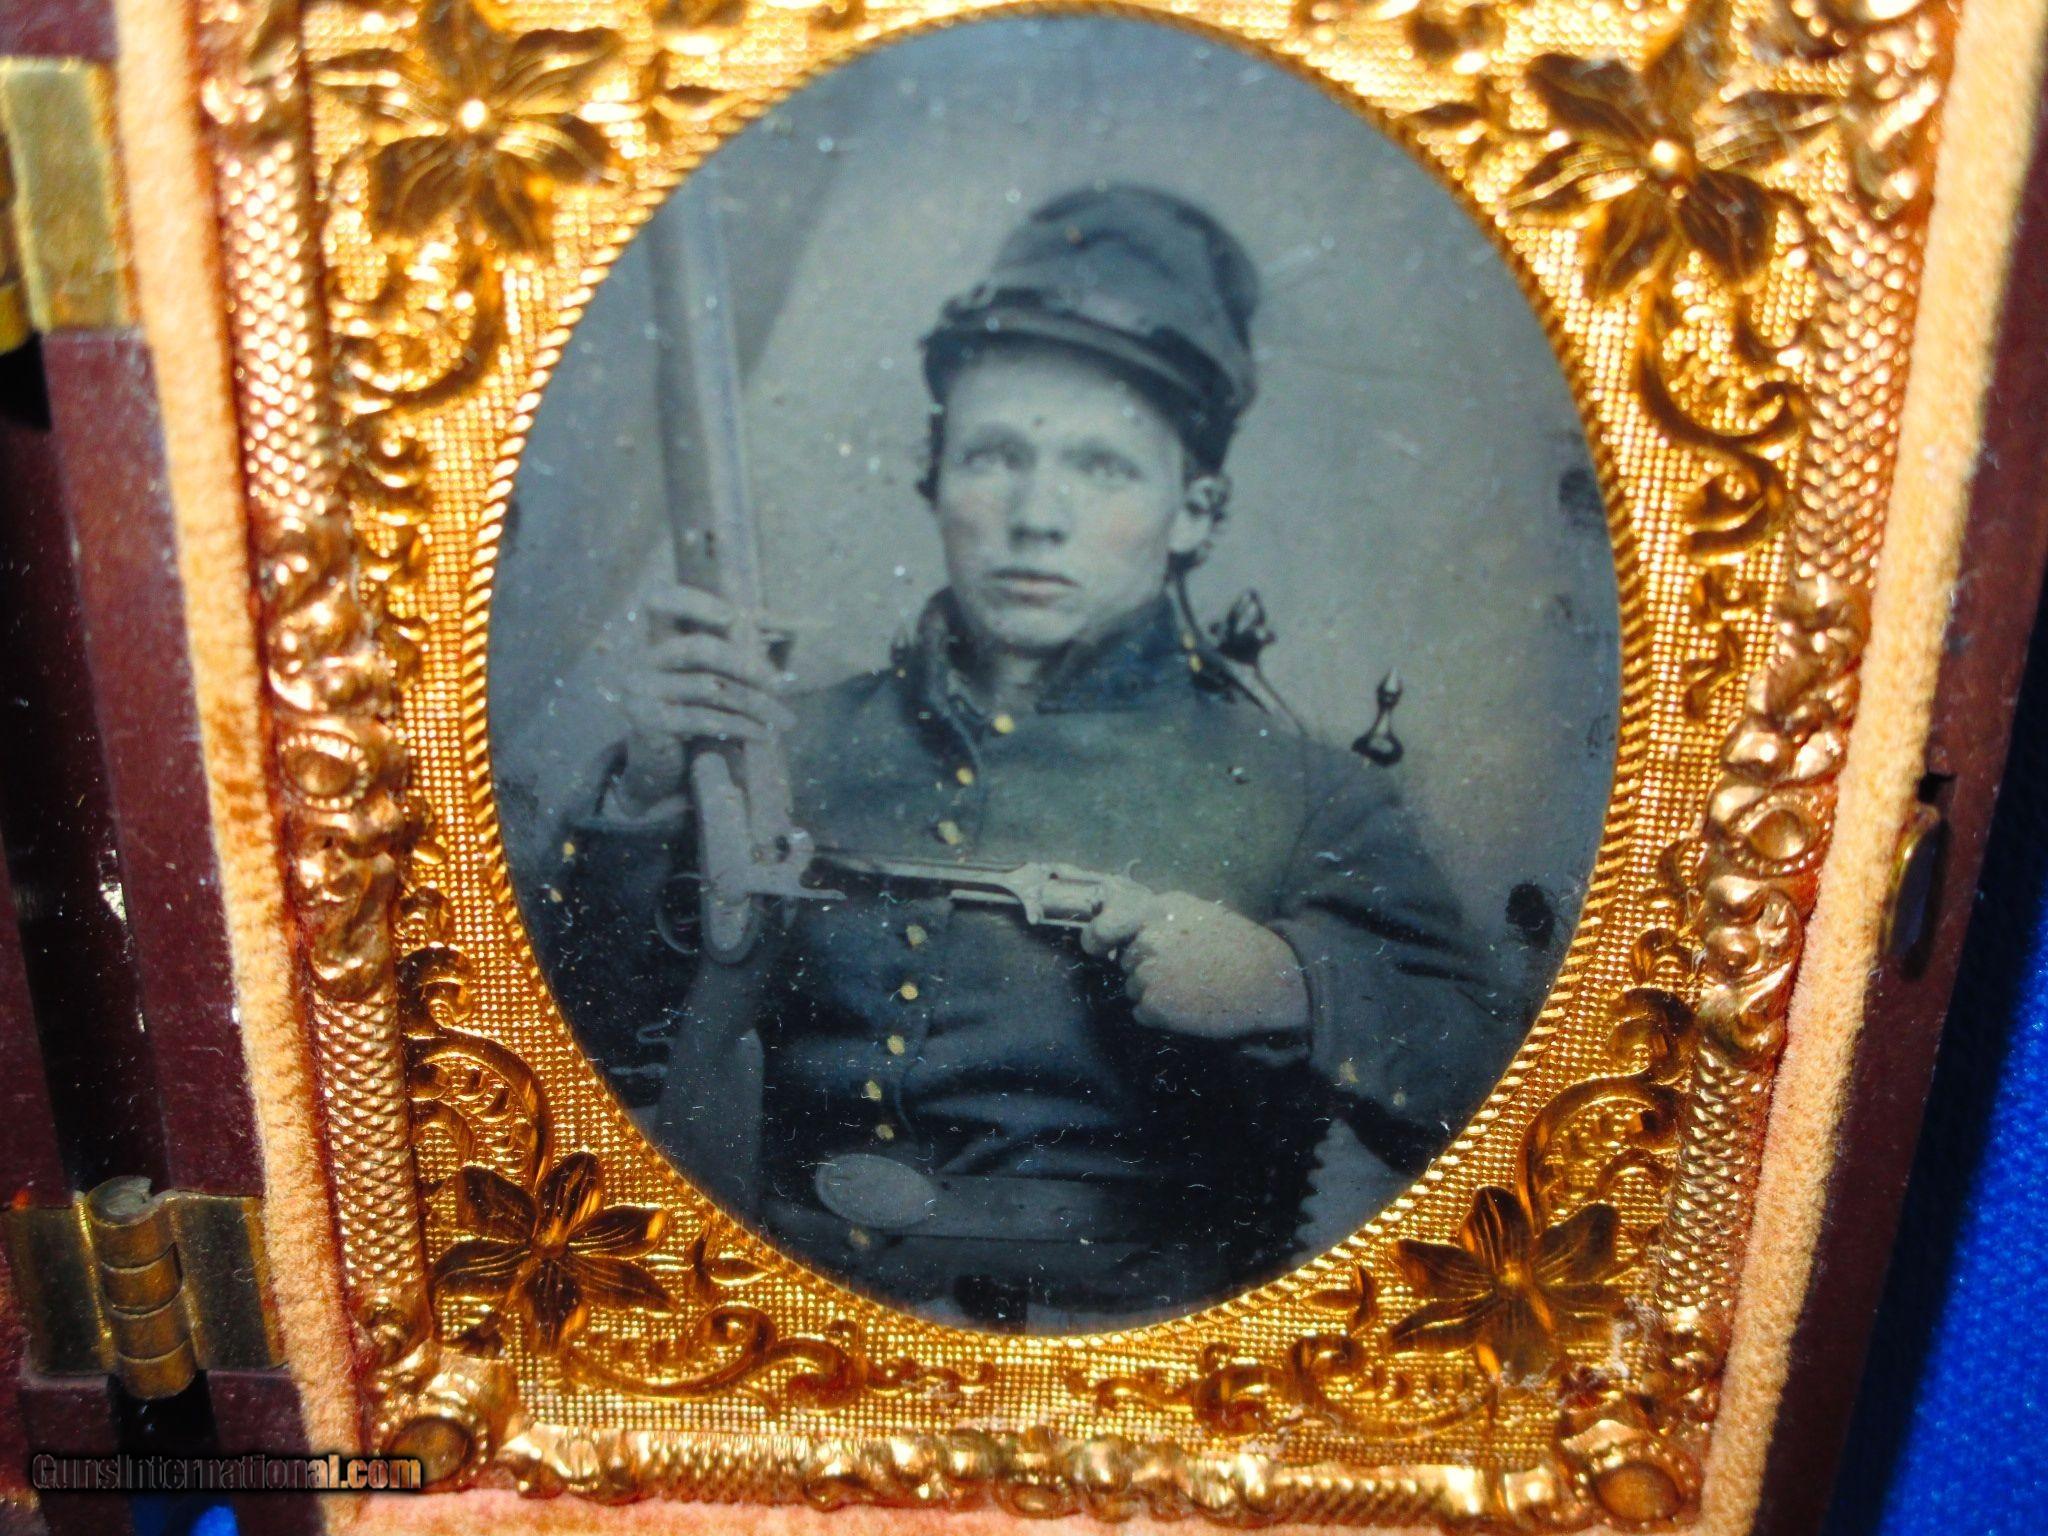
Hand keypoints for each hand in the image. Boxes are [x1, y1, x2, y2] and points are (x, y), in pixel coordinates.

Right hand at [615, 581, 794, 814]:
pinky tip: (764, 735)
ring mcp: (640, 690)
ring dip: (755, 704)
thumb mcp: (700, 670)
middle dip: (747, 665)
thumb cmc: (687, 703)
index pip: (659, 602)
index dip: (693, 602)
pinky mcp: (649, 721)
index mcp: (650, 634)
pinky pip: (705, 719)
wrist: (654, 755)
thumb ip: (728, 645)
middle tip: (781, 685)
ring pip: (710, 688)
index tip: (732, 616)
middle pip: (697, 649)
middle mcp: (638, 657)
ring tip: (785, 718)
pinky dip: (741, 727)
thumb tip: (783, 627)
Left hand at [1080, 882, 1309, 1039]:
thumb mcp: (1198, 913)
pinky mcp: (1154, 1005)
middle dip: (1143, 967)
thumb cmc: (1238, 948)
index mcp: (1159, 911)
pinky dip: (1161, 1015)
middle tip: (1182, 971)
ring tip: (1193, 987)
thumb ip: (1161, 916)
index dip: (1098, 937)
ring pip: (1133, 987)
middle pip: (1124, 959)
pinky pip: (1142, 1012)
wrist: (1268, 982)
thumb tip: (1125, 926)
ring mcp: (1149, 972)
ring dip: (1155, 992)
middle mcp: (1148, 938)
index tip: (1095, 945)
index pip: (1107, 923)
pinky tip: (1191, 1005)